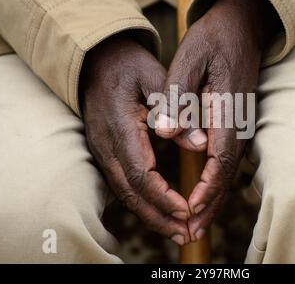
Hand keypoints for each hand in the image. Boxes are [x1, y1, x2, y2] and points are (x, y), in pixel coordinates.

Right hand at [79, 34, 190, 244]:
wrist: (95, 60)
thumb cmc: (127, 66)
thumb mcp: (154, 77)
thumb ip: (176, 108)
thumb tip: (199, 144)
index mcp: (120, 127)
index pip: (141, 173)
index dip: (164, 196)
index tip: (187, 209)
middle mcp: (105, 145)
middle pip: (131, 193)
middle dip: (159, 217)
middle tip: (186, 233)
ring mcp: (101, 150)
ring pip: (124, 194)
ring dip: (150, 215)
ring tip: (176, 231)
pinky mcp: (103, 152)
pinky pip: (121, 185)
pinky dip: (141, 202)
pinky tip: (158, 211)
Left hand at [155, 0, 277, 241]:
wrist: (241, 26)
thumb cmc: (213, 41)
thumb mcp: (189, 61)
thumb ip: (178, 98)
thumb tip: (165, 133)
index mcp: (227, 112)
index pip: (220, 161)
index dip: (205, 189)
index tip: (188, 210)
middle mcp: (239, 125)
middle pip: (226, 176)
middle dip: (208, 206)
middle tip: (189, 232)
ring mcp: (240, 126)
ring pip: (227, 172)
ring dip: (211, 200)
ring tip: (194, 224)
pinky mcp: (236, 124)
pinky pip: (226, 162)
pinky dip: (214, 184)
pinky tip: (202, 195)